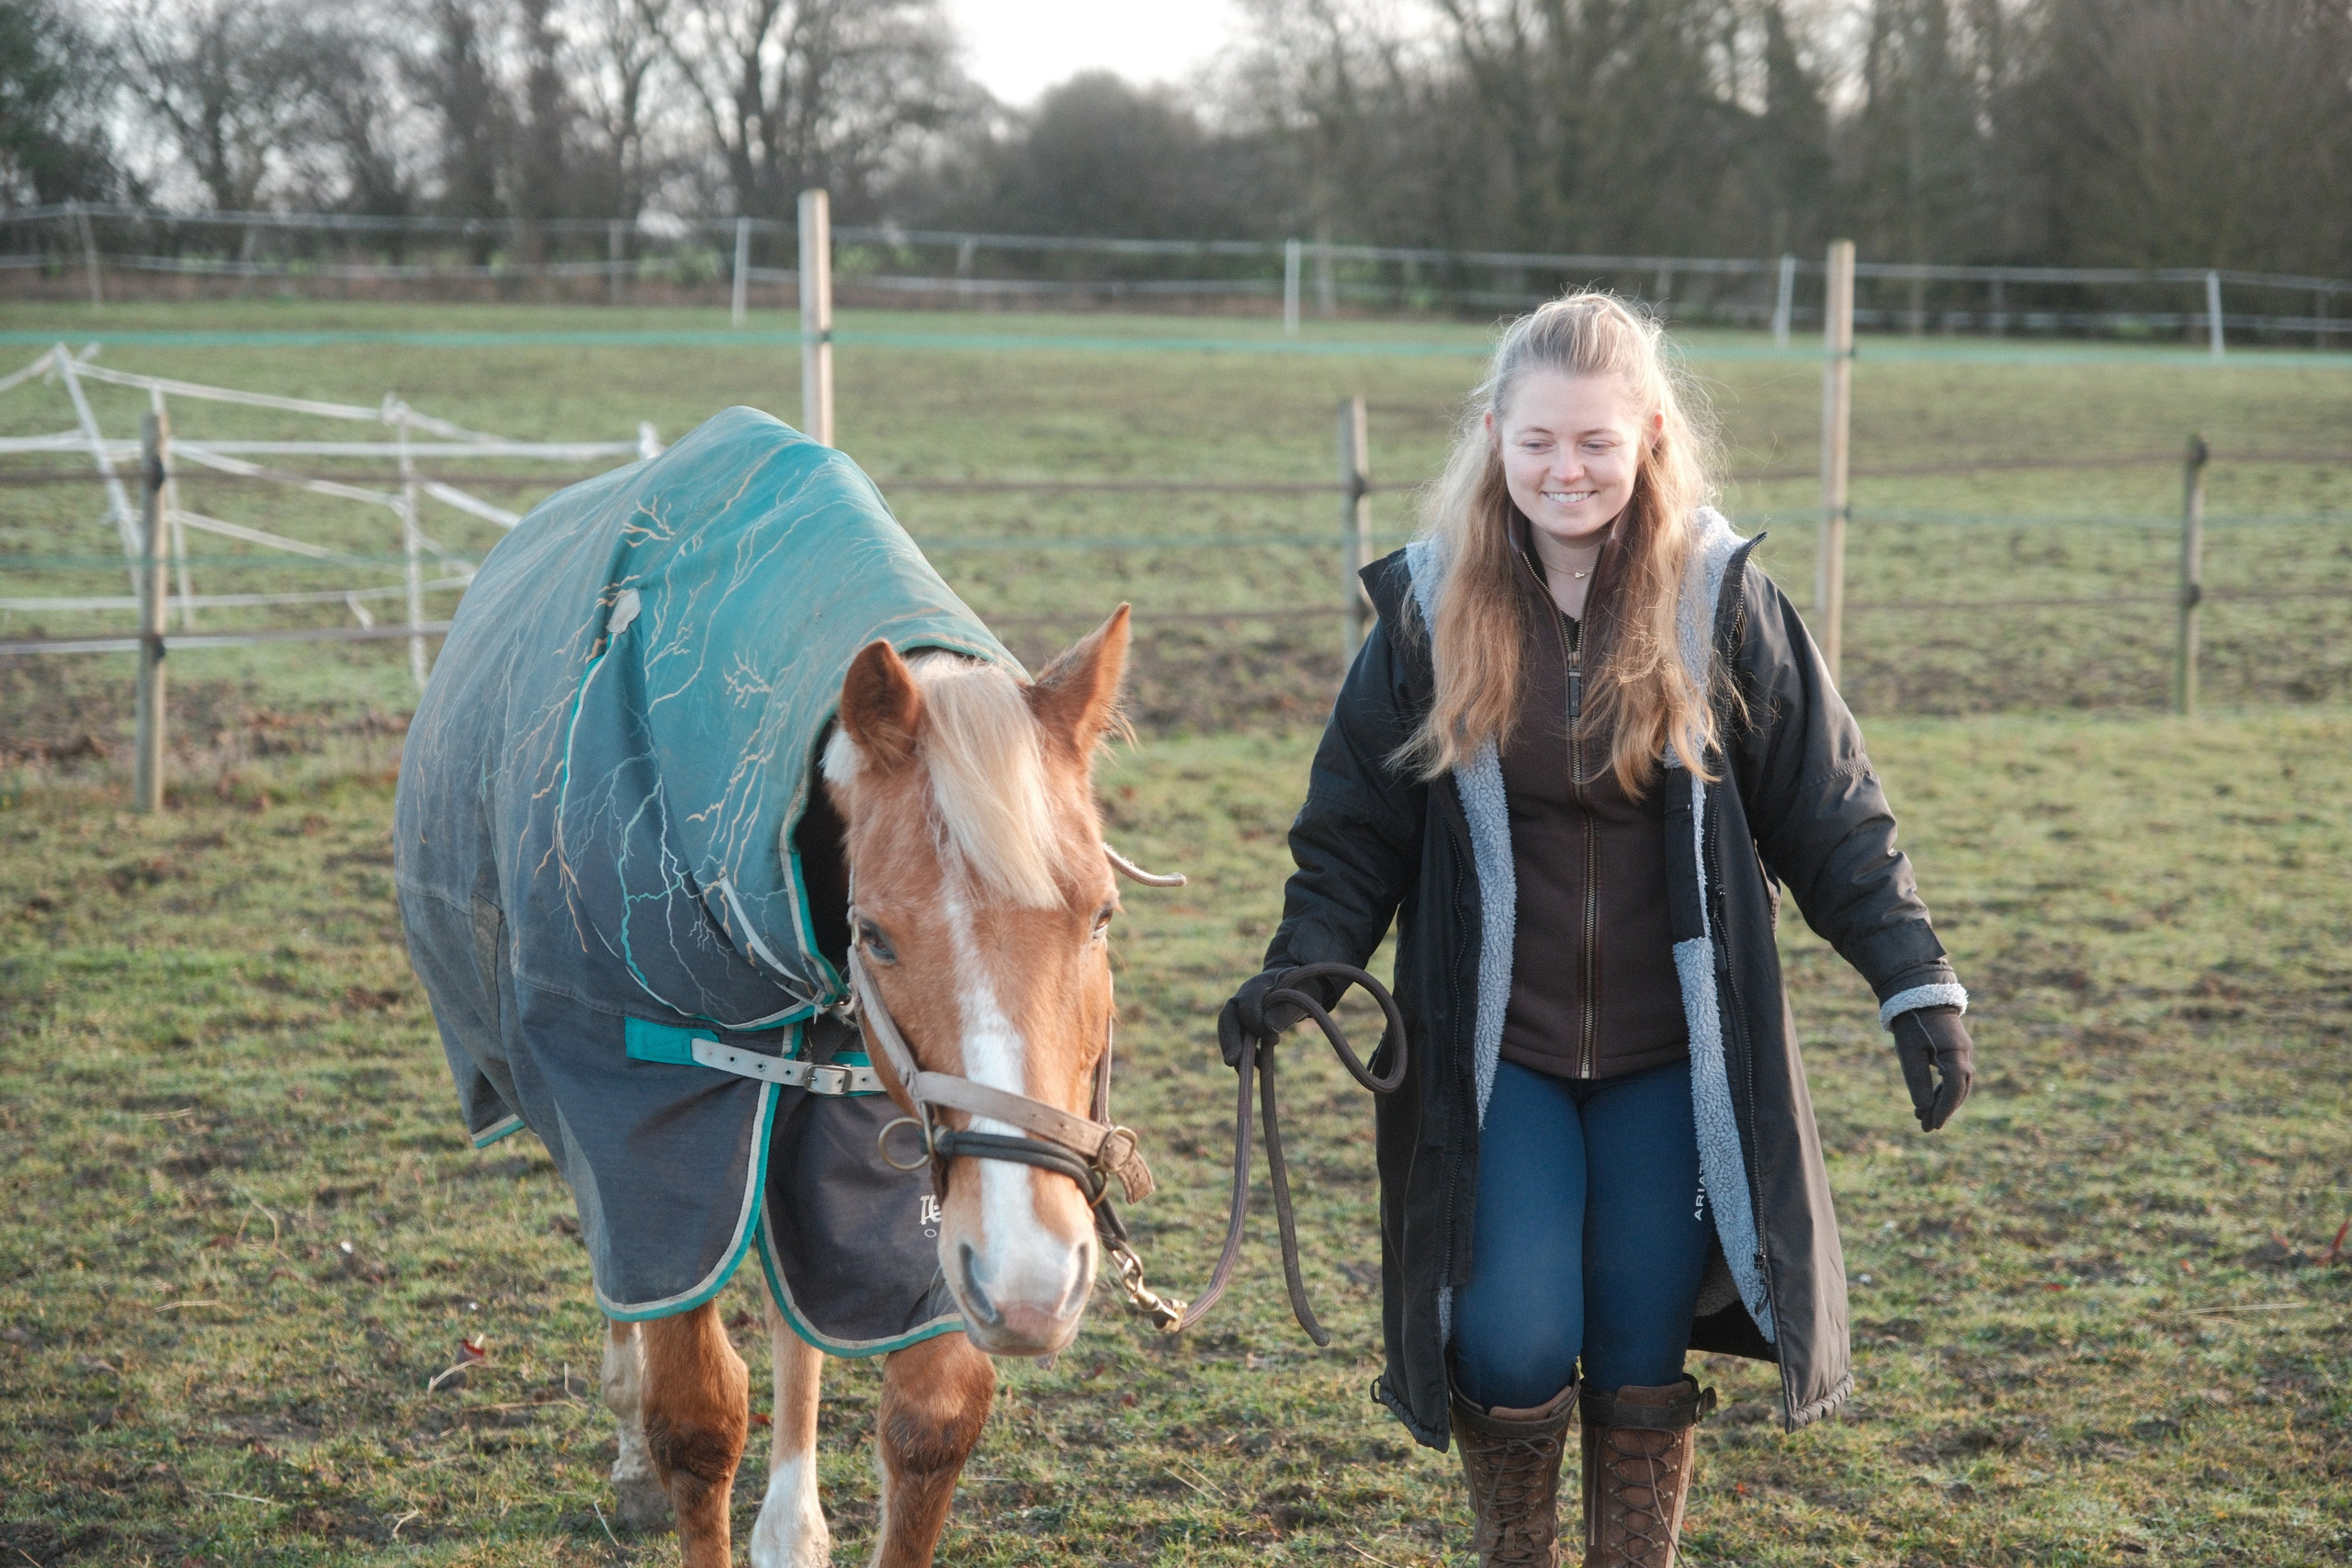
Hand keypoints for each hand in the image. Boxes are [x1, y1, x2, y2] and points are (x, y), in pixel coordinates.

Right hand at [1219, 967, 1309, 1066]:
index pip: (1247, 1006)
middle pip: (1227, 1017)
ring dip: (1234, 1050)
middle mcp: (1243, 996)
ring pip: (1229, 1030)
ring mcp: (1241, 1010)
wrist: (1298, 984)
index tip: (1276, 1041)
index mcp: (1257, 985)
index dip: (1257, 1024)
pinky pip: (1238, 1039)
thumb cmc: (1303, 986)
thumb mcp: (1304, 994)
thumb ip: (1286, 1009)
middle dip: (1229, 1040)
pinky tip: (1259, 1065)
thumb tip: (1269, 1029)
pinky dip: (1245, 1054)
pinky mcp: (1244, 1023)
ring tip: (1242, 1071)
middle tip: (1230, 1061)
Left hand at [1892, 1006, 1972, 1131]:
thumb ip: (1917, 1079)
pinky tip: (1927, 1102)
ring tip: (1922, 1120)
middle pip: (1959, 1090)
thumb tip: (1923, 1108)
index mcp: (1955, 1054)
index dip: (1945, 1109)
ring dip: (1941, 1102)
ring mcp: (1961, 1053)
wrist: (1918, 995)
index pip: (1955, 1088)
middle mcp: (1964, 1055)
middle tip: (1927, 1128)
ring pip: (1956, 1085)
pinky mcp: (1954, 1051)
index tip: (1934, 1125)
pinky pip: (1951, 1076)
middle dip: (1944, 1110)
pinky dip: (1940, 1090)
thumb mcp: (1909, 1051)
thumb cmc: (1912, 1022)